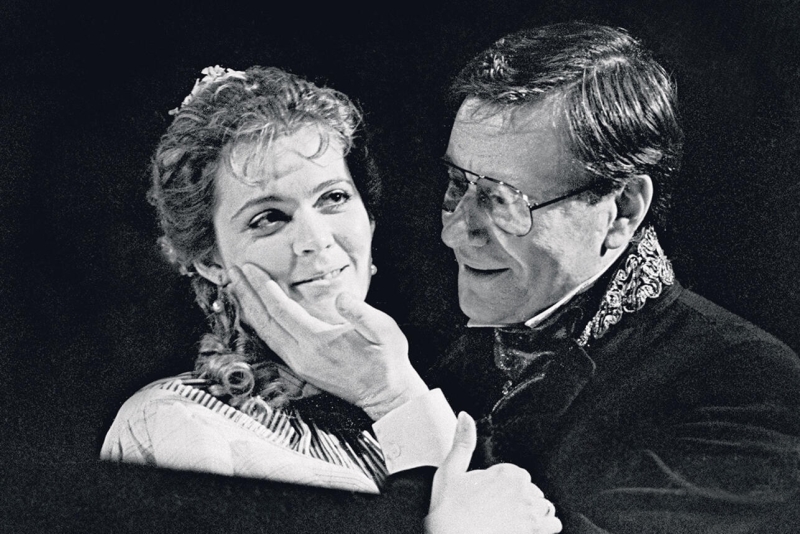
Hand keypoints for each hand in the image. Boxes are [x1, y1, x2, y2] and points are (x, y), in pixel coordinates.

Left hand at [227, 264, 428, 419]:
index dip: (263, 288)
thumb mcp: (384, 331)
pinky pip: (272, 341)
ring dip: (249, 308)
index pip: (281, 310)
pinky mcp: (300, 368)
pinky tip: (257, 312)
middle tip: (233, 271)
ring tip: (238, 288)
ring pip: (264, 333)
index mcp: (318, 342)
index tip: (250, 268)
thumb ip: (361, 312)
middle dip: (246, 294)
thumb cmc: (387, 360)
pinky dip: (261, 323)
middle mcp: (301, 355)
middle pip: (264, 321)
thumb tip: (341, 298)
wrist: (387, 395)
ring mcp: (299, 364)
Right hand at [426, 413, 562, 533]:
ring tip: (515, 520)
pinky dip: (545, 526)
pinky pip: (554, 524)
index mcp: (505, 472)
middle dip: (520, 500)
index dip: (506, 486)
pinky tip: (528, 529)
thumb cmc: (447, 510)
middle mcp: (521, 489)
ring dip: (534, 512)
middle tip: (500, 512)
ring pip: (544, 505)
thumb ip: (463, 442)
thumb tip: (465, 416)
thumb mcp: (450, 471)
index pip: (519, 475)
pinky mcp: (535, 531)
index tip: (494, 496)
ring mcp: (530, 511)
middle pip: (532, 490)